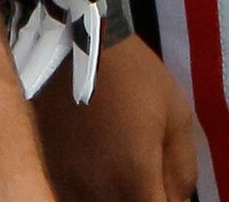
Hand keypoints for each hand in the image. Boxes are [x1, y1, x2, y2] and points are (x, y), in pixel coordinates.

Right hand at [33, 35, 197, 201]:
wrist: (75, 42)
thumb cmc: (134, 76)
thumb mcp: (177, 117)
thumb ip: (182, 171)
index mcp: (132, 179)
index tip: (167, 190)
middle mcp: (96, 190)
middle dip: (141, 198)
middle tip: (148, 176)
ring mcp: (66, 181)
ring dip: (113, 196)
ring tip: (120, 170)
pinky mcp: (46, 167)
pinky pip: (70, 194)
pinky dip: (88, 190)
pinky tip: (96, 167)